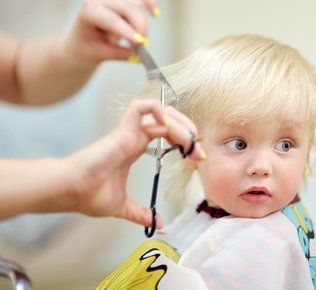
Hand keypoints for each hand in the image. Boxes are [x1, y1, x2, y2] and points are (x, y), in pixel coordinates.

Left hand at [63, 0, 158, 67]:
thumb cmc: (86, 47)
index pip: (110, 19)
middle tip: (143, 46)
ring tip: (139, 39)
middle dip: (140, 26)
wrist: (82, 40)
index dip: (126, 30)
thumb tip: (138, 56)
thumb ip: (118, 54)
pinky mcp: (125, 1)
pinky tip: (155, 13)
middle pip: (128, 8)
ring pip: (137, 4)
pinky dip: (150, 4)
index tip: (140, 42)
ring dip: (142, 22)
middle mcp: (101, 0)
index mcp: (89, 11)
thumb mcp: (99, 54)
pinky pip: (141, 0)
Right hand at [68, 99, 204, 227]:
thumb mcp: (123, 206)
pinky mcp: (122, 131)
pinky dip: (157, 110)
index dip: (184, 141)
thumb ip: (140, 212)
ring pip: (160, 112)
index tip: (196, 157)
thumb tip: (157, 222)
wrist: (71, 192)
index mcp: (135, 147)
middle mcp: (134, 137)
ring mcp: (129, 132)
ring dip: (180, 124)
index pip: (166, 133)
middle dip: (187, 130)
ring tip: (190, 142)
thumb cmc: (88, 194)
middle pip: (167, 120)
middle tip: (198, 149)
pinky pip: (140, 107)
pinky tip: (168, 126)